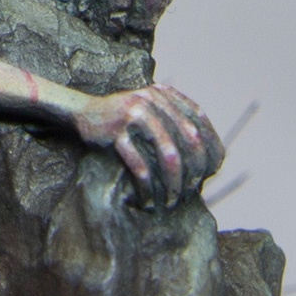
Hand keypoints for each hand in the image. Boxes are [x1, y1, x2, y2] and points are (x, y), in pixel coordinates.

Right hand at [76, 84, 223, 206]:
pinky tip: (147, 201)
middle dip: (194, 169)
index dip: (210, 147)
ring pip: (168, 153)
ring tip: (171, 201)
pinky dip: (147, 187)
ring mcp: (134, 114)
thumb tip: (212, 157)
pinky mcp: (116, 131)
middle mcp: (153, 100)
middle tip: (190, 192)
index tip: (210, 173)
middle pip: (189, 138)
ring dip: (172, 182)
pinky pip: (139, 164)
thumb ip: (175, 122)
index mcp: (164, 94)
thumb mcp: (151, 111)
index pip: (200, 120)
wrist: (83, 113)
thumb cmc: (124, 121)